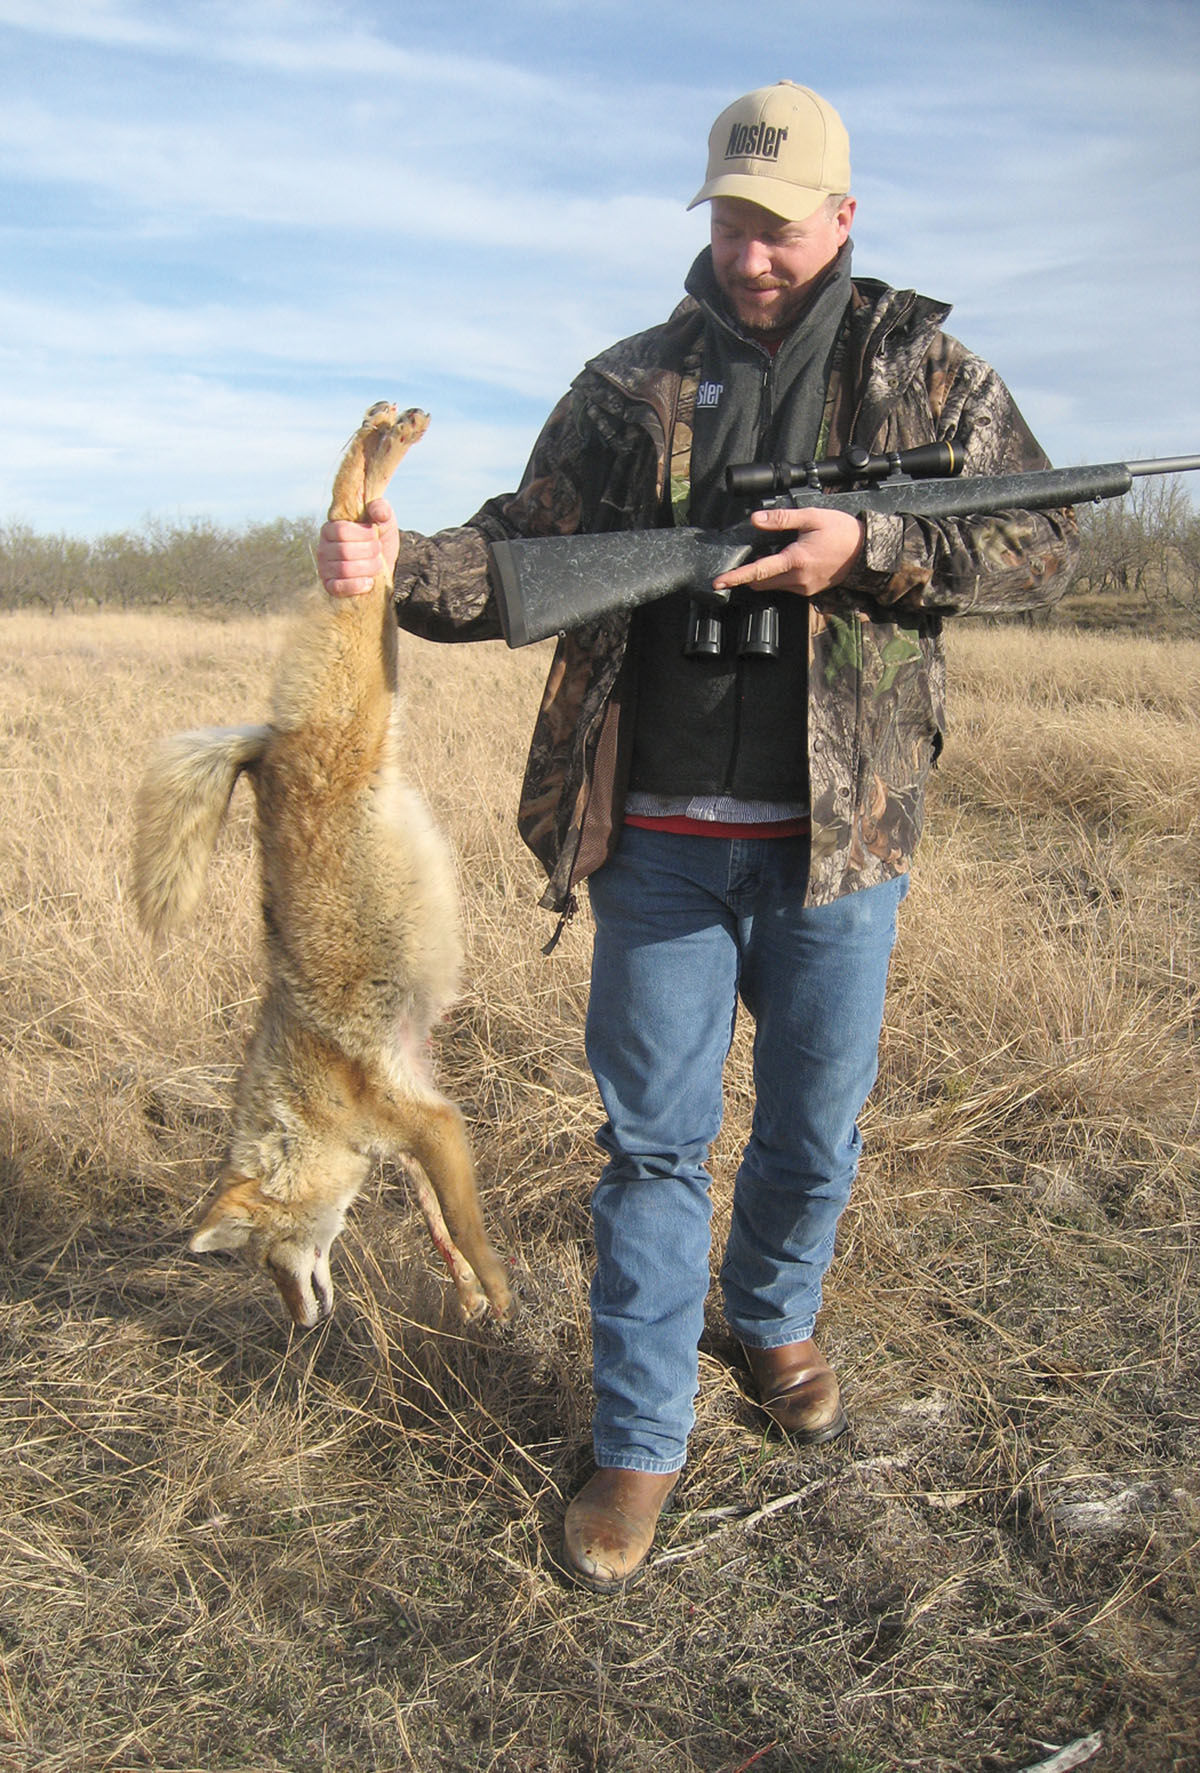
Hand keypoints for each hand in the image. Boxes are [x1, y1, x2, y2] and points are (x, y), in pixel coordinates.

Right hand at [316, 497, 399, 596]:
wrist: (383, 566)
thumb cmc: (379, 539)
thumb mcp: (384, 520)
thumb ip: (381, 509)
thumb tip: (380, 513)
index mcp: (331, 528)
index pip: (341, 530)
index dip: (363, 534)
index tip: (375, 534)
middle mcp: (323, 548)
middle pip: (344, 551)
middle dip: (369, 552)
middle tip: (378, 551)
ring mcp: (324, 568)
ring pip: (344, 569)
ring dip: (368, 568)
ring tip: (377, 565)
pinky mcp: (330, 586)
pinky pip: (339, 587)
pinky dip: (358, 585)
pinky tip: (369, 581)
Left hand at [712, 505, 864, 597]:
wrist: (866, 551)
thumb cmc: (841, 532)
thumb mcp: (811, 517)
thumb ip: (782, 519)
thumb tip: (756, 519)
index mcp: (796, 560)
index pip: (758, 572)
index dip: (735, 577)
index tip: (718, 582)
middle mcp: (798, 579)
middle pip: (760, 583)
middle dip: (747, 576)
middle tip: (744, 560)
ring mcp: (804, 588)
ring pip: (772, 586)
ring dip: (765, 575)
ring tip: (774, 554)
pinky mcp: (809, 591)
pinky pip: (786, 587)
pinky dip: (779, 576)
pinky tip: (789, 560)